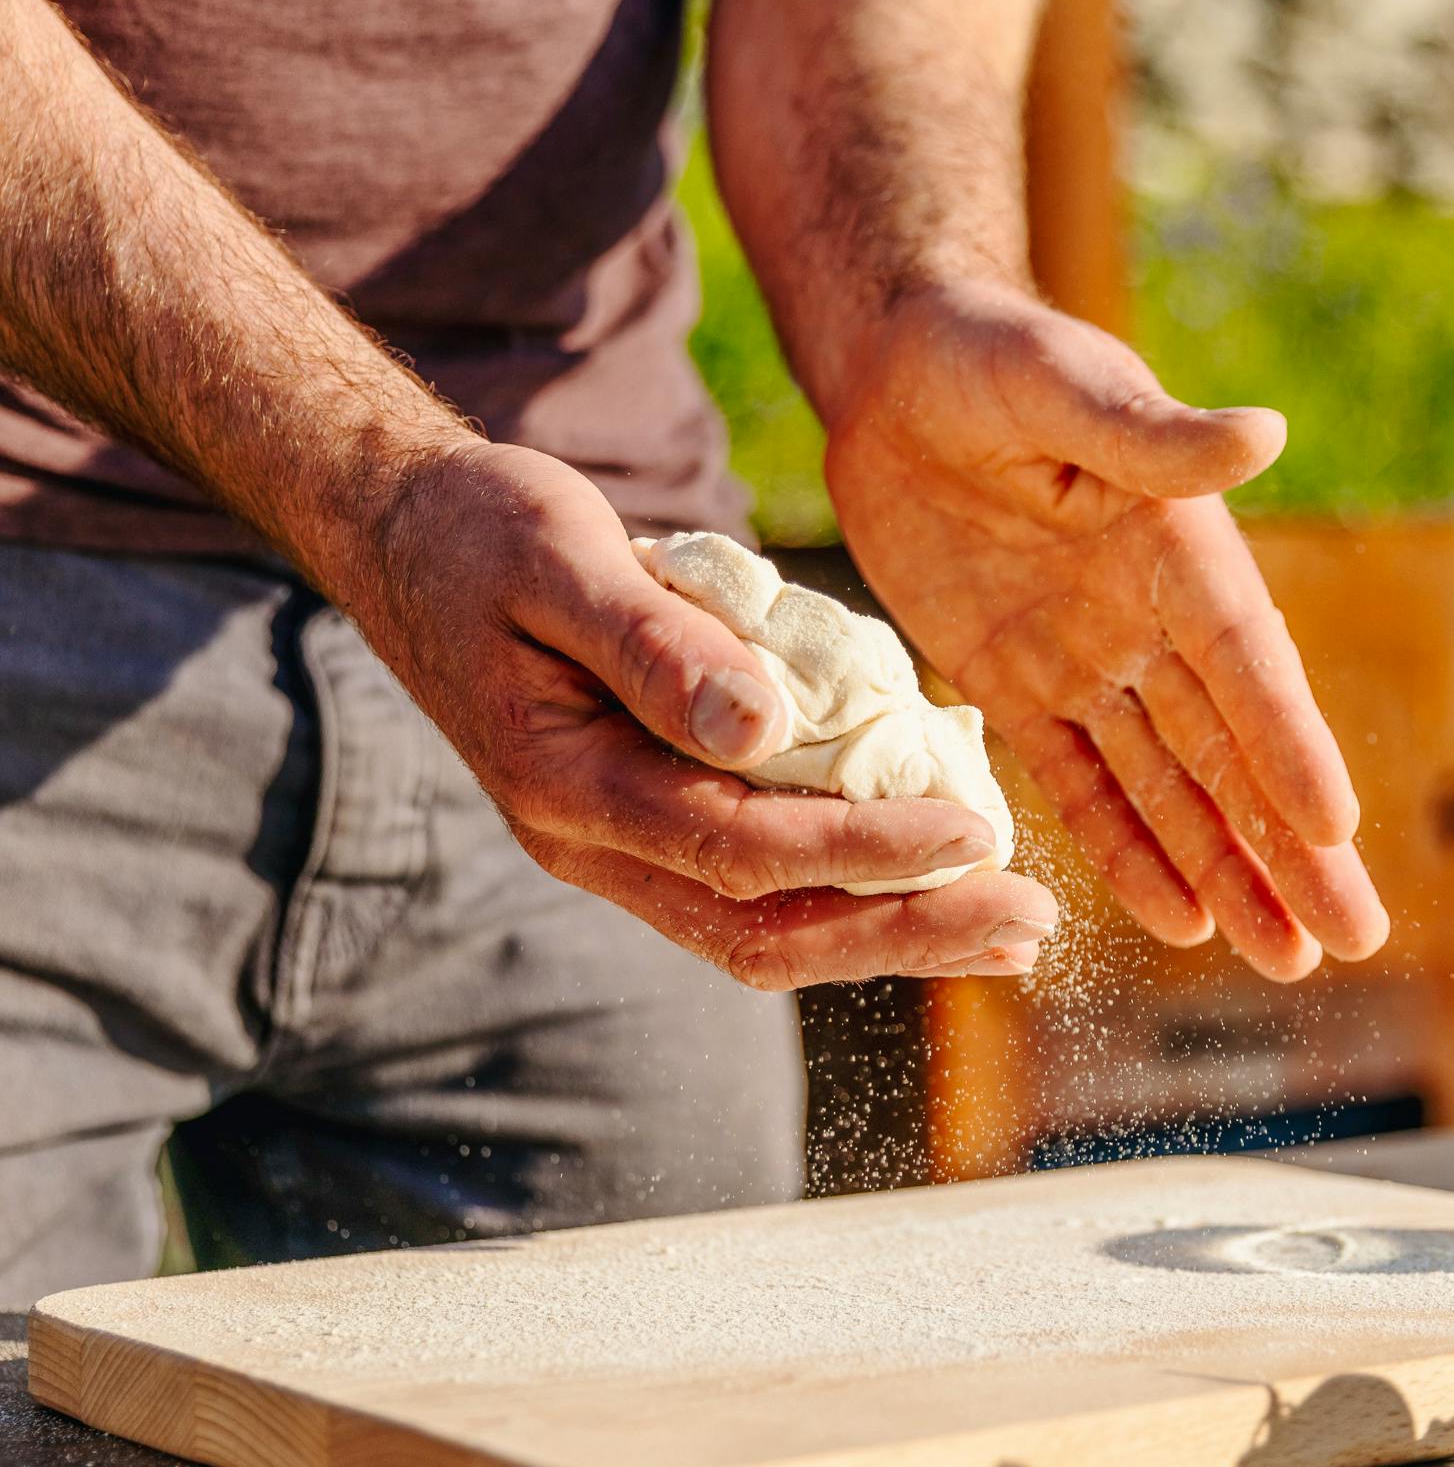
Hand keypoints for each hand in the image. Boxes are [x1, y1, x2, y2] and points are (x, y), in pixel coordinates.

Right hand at [344, 441, 1057, 987]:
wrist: (411, 543)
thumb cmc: (485, 531)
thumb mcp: (560, 553)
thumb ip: (654, 643)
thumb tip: (761, 727)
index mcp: (564, 783)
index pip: (740, 849)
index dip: (864, 852)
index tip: (975, 835)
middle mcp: (590, 843)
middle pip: (764, 929)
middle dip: (903, 932)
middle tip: (1028, 924)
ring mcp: (616, 848)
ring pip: (766, 930)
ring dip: (890, 934)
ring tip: (1008, 929)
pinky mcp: (647, 827)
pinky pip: (757, 888)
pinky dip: (850, 893)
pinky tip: (932, 878)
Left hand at [825, 281, 1387, 981]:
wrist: (897, 370)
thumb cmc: (988, 353)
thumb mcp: (1062, 382)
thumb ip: (1152, 432)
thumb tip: (1263, 434)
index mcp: (1180, 550)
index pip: (1247, 666)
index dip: (1289, 747)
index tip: (1335, 830)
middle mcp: (1150, 620)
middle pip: (1231, 754)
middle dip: (1288, 851)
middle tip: (1349, 941)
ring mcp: (1087, 660)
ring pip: (1167, 789)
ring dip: (1222, 872)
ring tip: (1281, 957)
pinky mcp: (1015, 685)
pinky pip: (1075, 783)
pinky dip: (1124, 849)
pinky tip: (1177, 917)